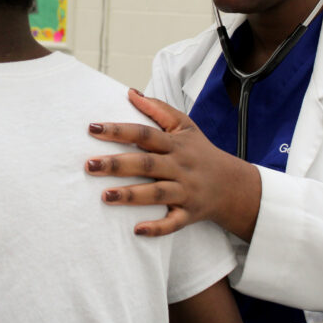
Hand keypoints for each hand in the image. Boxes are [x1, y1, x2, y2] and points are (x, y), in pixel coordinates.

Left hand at [85, 89, 260, 239]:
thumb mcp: (185, 126)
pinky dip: (157, 227)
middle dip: (117, 164)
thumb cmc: (201, 152)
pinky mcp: (189, 213)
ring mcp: (185, 191)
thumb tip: (130, 93)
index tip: (92, 128)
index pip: (144, 133)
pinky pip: (173, 222)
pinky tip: (137, 230)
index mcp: (175, 144)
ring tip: (105, 196)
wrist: (233, 185)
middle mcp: (180, 166)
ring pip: (157, 193)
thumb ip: (157, 109)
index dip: (119, 130)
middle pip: (146, 163)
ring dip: (131, 195)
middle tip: (89, 165)